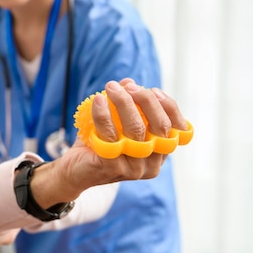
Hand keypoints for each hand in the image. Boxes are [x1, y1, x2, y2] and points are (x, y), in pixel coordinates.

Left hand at [31, 79, 187, 207]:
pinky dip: (103, 114)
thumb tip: (129, 82)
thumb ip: (127, 103)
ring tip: (111, 87)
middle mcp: (152, 165)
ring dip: (124, 102)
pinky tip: (98, 100)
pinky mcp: (112, 167)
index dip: (169, 107)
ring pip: (136, 129)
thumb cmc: (100, 144)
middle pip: (160, 127)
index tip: (153, 90)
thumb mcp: (117, 122)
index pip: (179, 130)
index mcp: (160, 154)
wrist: (72, 169)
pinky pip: (110, 136)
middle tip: (127, 87)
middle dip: (146, 100)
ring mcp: (133, 168)